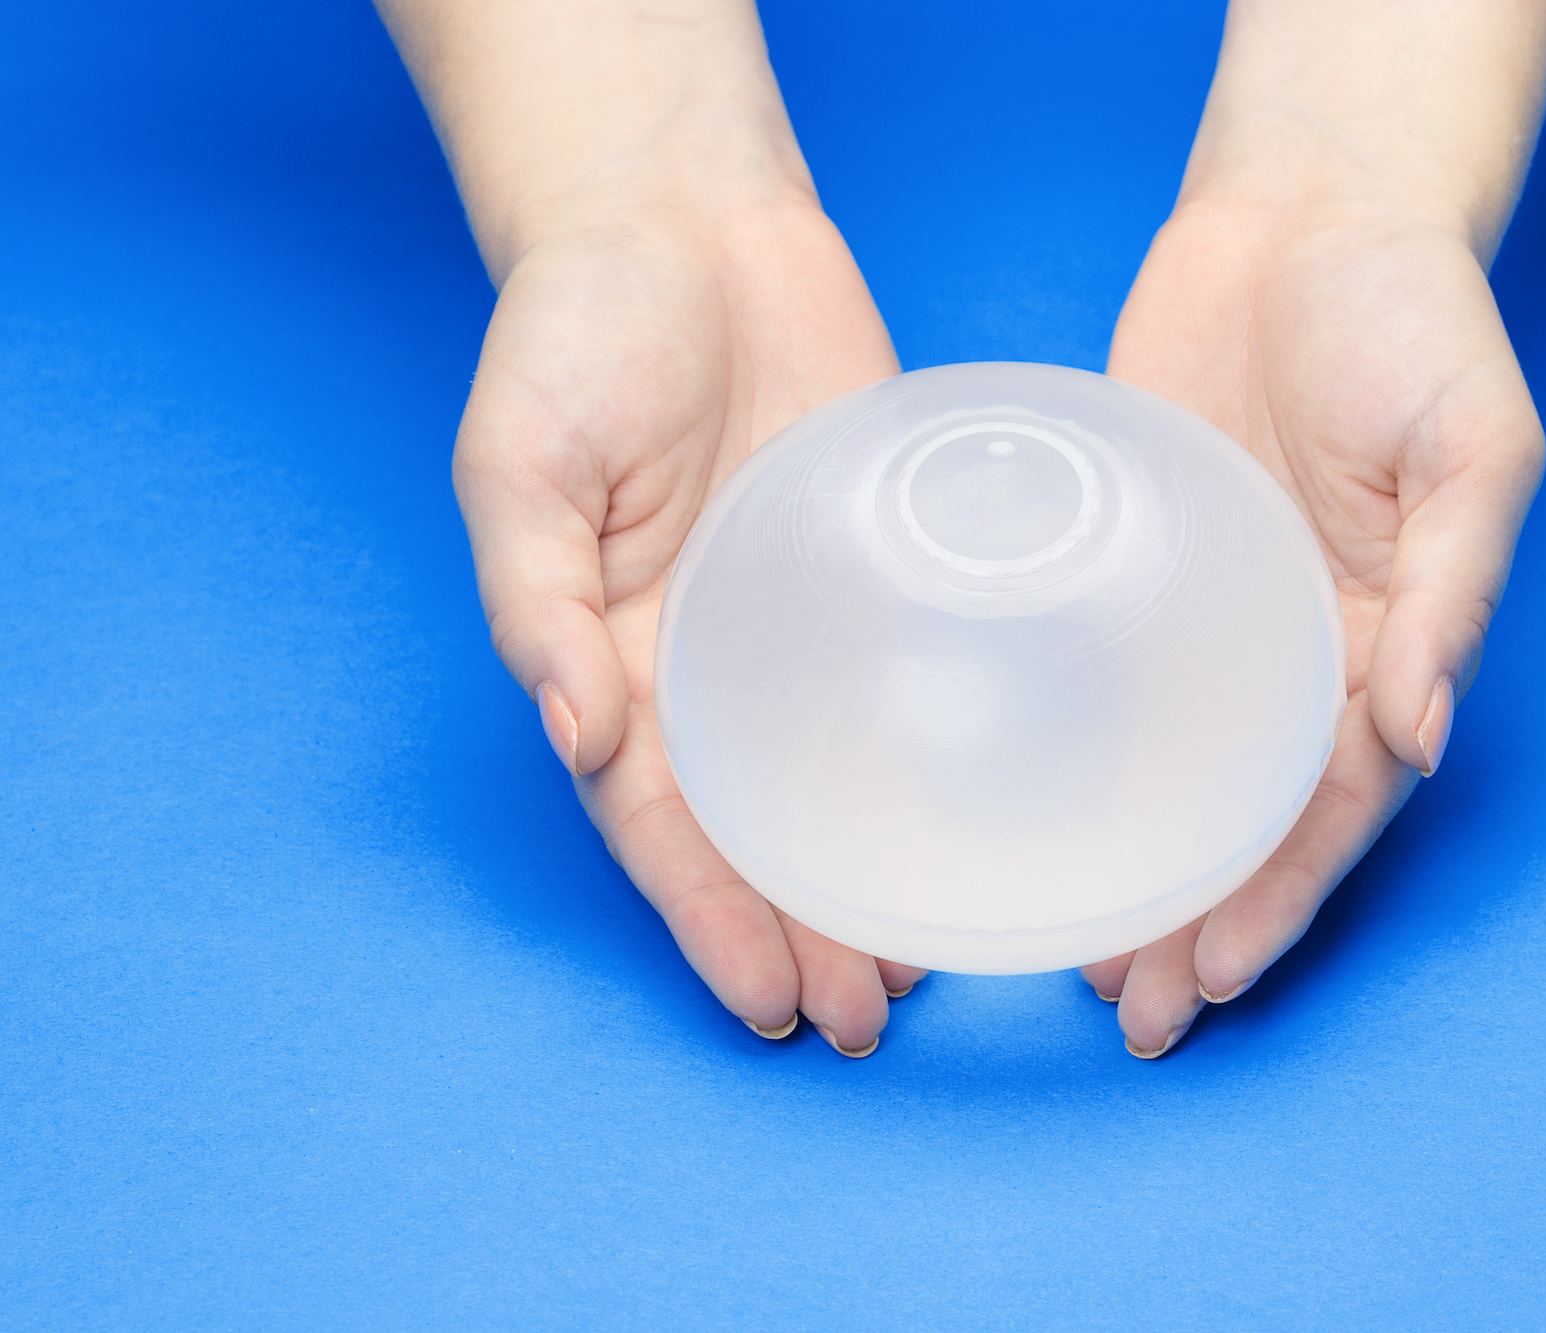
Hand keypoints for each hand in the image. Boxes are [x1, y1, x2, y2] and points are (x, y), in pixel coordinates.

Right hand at [453, 202, 919, 1054]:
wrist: (683, 218)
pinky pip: (907, 674)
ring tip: (927, 969)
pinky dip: (932, 754)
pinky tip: (976, 816)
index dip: (708, 917)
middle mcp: (707, 659)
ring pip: (837, 776)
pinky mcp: (873, 563)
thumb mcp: (517, 460)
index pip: (661, 820)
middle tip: (867, 1020)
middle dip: (801, 931)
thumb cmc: (577, 330)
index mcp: (614, 655)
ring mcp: (795, 619)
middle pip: (755, 826)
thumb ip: (534, 599)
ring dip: (870, 875)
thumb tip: (572, 733)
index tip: (770, 1003)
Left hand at [1079, 203, 1545, 1055]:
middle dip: (1198, 922)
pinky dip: (1080, 757)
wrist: (1310, 209)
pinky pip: (1109, 679)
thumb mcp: (1474, 444)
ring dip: (1135, 869)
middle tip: (1128, 1014)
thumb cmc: (1413, 314)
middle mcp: (1302, 650)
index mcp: (1389, 641)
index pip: (1333, 804)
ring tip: (1077, 963)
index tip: (1215, 979)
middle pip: (1248, 816)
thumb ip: (1455, 587)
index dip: (1280, 897)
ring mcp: (1218, 615)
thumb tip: (1424, 727)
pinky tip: (1033, 815)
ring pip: (1173, 773)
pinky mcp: (1144, 564)